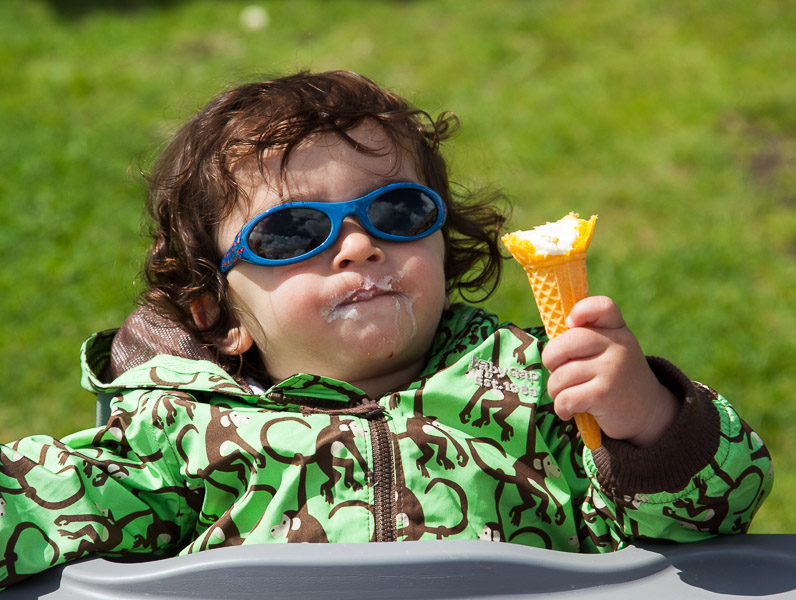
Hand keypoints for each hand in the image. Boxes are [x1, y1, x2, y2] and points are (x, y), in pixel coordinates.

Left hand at [541, 296, 679, 447]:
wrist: (647, 411)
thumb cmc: (614, 377)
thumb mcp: (609, 350)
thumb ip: (586, 338)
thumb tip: (549, 342)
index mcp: (617, 329)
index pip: (602, 306)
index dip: (581, 311)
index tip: (570, 324)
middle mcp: (617, 345)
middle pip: (563, 344)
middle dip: (551, 361)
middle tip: (558, 371)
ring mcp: (612, 369)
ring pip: (560, 376)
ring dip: (555, 390)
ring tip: (567, 394)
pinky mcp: (604, 394)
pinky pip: (565, 398)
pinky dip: (561, 408)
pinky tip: (569, 411)